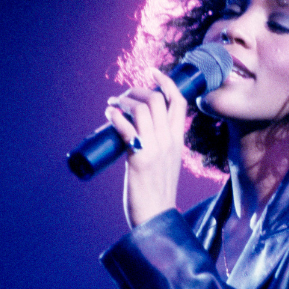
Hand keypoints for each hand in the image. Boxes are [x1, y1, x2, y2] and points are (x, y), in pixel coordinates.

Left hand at [105, 68, 187, 228]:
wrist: (156, 216)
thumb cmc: (156, 191)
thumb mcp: (166, 162)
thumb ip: (159, 144)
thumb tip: (136, 128)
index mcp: (178, 140)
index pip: (179, 102)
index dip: (166, 82)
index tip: (152, 72)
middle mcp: (169, 141)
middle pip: (158, 99)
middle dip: (136, 91)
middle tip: (120, 97)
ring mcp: (156, 149)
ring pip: (142, 109)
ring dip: (122, 100)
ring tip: (111, 106)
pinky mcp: (139, 158)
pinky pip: (127, 128)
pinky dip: (115, 116)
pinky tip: (108, 115)